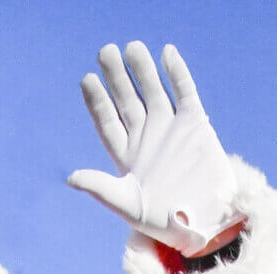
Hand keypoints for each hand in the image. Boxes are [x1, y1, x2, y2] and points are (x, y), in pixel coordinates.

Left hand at [67, 42, 242, 255]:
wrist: (204, 224)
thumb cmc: (164, 222)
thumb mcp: (128, 206)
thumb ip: (101, 188)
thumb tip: (71, 178)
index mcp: (126, 156)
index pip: (107, 121)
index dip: (97, 101)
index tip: (87, 80)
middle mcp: (146, 137)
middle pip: (127, 100)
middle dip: (116, 77)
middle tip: (105, 52)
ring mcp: (170, 128)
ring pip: (153, 91)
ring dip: (143, 70)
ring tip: (132, 48)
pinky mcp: (195, 124)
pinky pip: (184, 92)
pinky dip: (176, 73)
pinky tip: (166, 54)